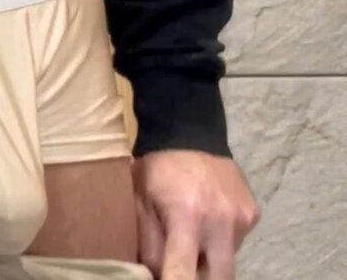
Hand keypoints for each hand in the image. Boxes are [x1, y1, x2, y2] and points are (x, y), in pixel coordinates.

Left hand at [132, 150, 259, 278]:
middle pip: (218, 279)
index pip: (184, 273)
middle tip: (184, 266)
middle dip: (200, 279)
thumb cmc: (158, 169)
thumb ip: (149, 247)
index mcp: (186, 216)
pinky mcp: (253, 213)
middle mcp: (220, 221)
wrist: (190, 130)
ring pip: (229, 261)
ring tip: (194, 235)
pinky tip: (209, 219)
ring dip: (211, 259)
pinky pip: (237, 241)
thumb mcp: (141, 203)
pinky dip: (221, 240)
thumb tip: (155, 278)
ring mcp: (241, 217)